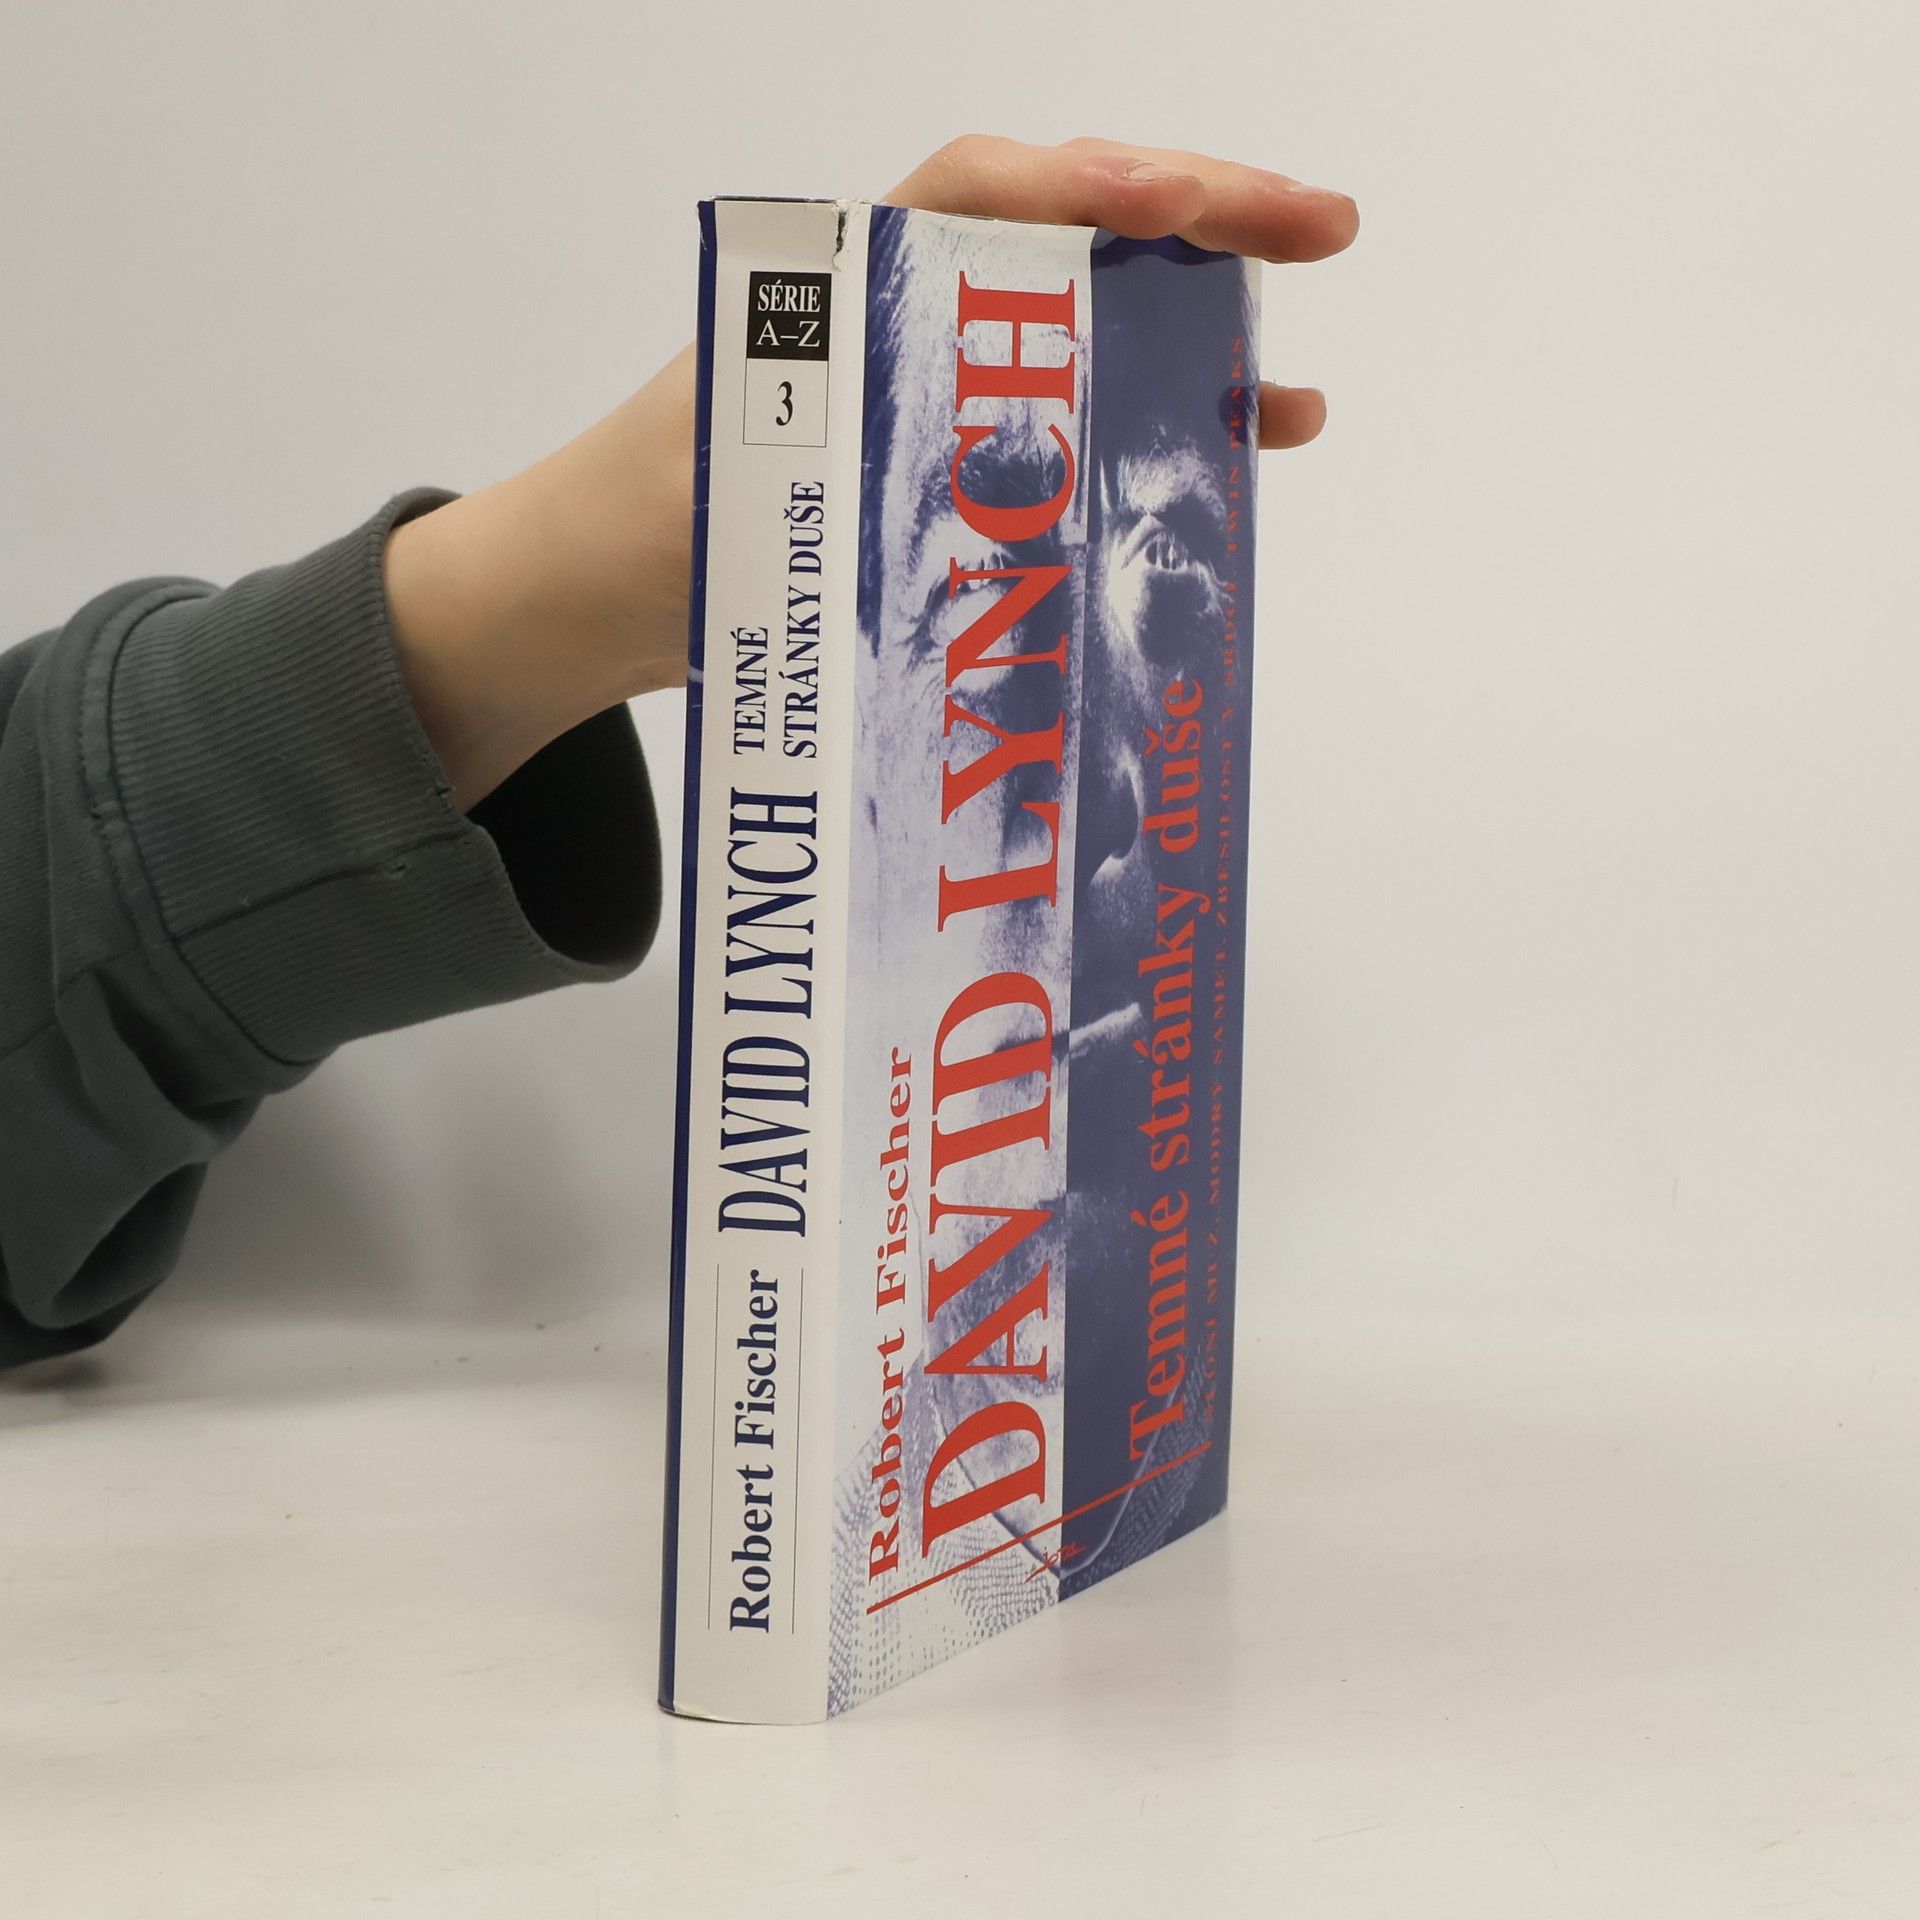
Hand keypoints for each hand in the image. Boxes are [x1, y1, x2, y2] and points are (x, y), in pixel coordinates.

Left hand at [384, 137, 1357, 809]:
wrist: (586, 594)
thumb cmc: (629, 531)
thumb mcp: (707, 494)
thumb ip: (810, 478)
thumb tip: (932, 493)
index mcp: (840, 293)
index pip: (975, 194)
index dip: (1080, 186)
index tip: (1171, 204)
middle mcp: (905, 316)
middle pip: (1068, 239)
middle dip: (1199, 222)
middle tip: (1321, 225)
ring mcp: (936, 388)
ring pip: (1089, 326)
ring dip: (1198, 333)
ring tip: (1300, 386)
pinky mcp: (950, 461)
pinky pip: (1072, 424)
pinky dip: (1152, 428)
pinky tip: (1230, 457)